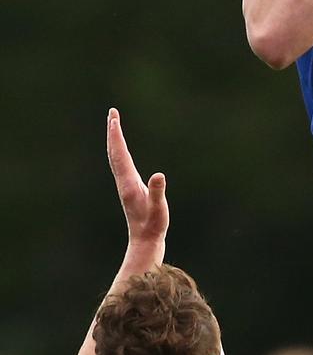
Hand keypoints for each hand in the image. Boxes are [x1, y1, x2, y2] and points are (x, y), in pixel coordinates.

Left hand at [106, 108, 168, 252]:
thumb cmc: (153, 226)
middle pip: (114, 152)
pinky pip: (122, 163)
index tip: (113, 117)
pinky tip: (122, 150)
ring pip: (116, 157)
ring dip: (115, 140)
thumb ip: (157, 192)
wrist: (144, 241)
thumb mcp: (159, 209)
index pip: (120, 153)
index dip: (116, 135)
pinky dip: (120, 151)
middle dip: (113, 132)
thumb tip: (159, 175)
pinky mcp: (130, 188)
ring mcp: (125, 184)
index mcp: (129, 182)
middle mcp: (123, 181)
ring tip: (115, 125)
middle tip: (112, 113)